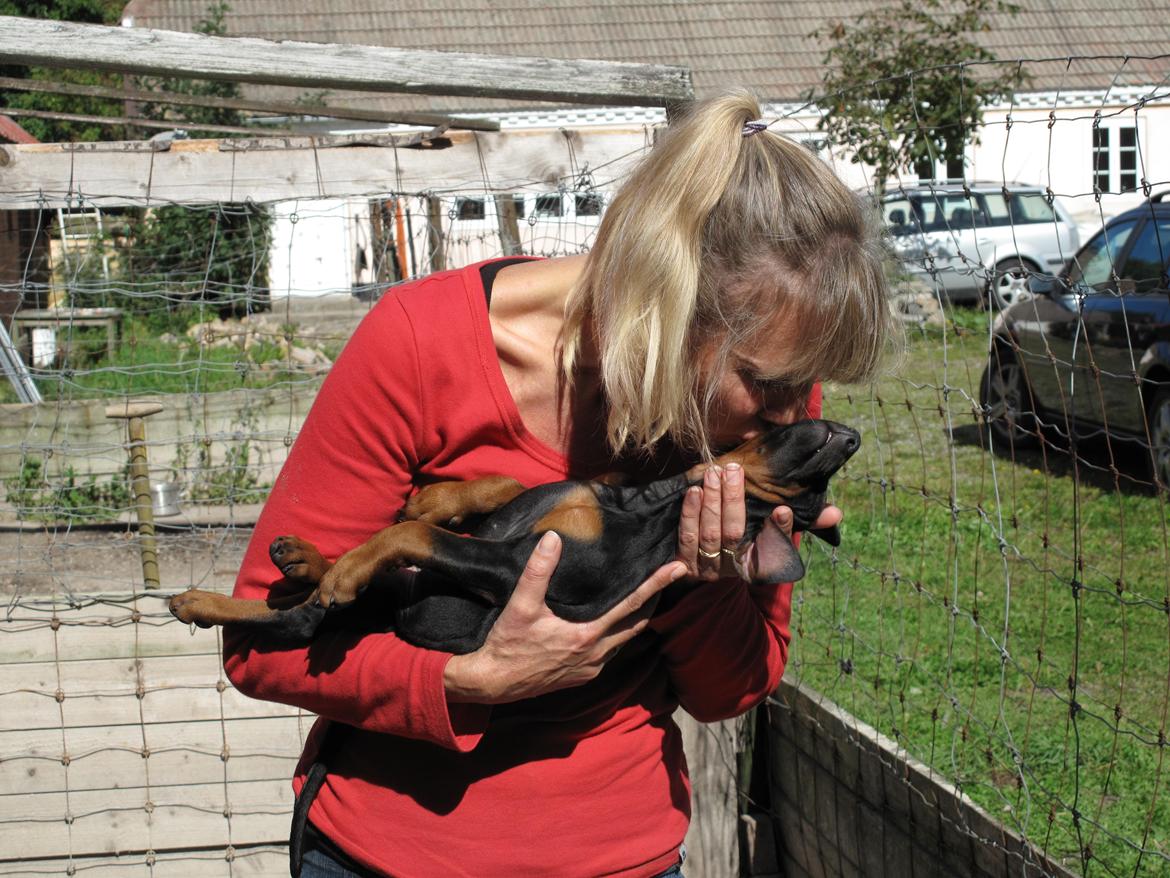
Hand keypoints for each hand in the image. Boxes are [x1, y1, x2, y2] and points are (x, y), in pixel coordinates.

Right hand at [444, 531, 686, 703]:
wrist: (493, 682)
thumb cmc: (507, 643)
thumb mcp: (520, 605)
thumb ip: (538, 571)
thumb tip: (553, 538)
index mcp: (586, 636)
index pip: (630, 606)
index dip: (655, 585)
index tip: (677, 569)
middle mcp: (596, 655)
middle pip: (637, 623)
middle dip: (655, 600)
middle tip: (671, 577)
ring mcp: (591, 668)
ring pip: (625, 639)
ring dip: (637, 618)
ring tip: (648, 596)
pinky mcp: (583, 676)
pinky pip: (610, 651)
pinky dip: (620, 634)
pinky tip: (615, 622)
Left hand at [676, 462, 843, 580]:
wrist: (707, 567)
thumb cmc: (748, 539)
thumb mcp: (773, 532)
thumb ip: (804, 521)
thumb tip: (837, 514)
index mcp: (760, 562)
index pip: (773, 548)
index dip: (778, 530)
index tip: (782, 509)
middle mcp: (735, 567)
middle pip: (734, 534)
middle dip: (733, 501)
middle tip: (732, 470)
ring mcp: (710, 568)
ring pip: (709, 535)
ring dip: (710, 503)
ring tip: (712, 474)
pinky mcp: (687, 565)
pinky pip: (687, 538)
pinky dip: (689, 515)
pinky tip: (693, 492)